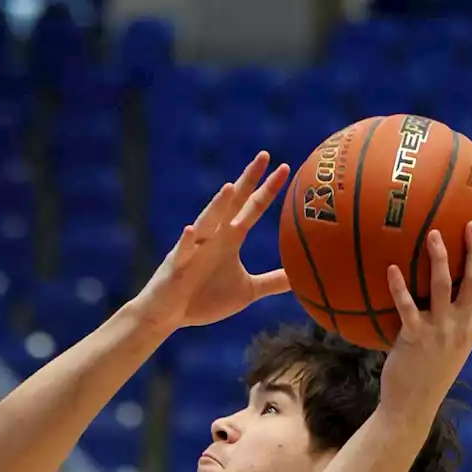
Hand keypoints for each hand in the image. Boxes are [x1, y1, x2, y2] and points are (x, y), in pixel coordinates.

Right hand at [132, 152, 290, 331]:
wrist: (169, 314)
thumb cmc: (205, 299)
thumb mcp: (247, 291)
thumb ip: (273, 282)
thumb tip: (302, 278)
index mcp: (230, 239)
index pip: (252, 208)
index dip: (267, 189)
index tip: (285, 168)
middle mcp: (213, 237)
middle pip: (232, 203)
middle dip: (247, 180)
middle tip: (264, 156)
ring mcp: (193, 248)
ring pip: (207, 222)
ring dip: (217, 206)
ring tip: (229, 189)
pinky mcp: (176, 266)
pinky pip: (182, 252)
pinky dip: (187, 242)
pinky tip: (191, 231)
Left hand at [382, 221, 471, 422]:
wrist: (412, 406)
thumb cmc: (427, 374)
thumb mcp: (448, 348)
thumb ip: (453, 324)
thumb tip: (442, 299)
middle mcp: (461, 327)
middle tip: (471, 224)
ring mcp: (440, 332)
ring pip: (443, 287)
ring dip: (439, 259)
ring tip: (432, 234)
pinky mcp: (415, 338)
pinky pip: (407, 307)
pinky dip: (399, 287)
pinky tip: (390, 269)